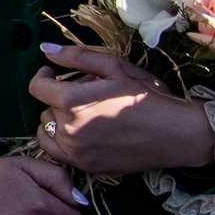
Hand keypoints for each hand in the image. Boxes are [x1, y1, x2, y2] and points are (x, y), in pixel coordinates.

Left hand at [27, 44, 214, 173]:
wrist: (177, 133)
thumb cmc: (148, 97)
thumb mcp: (115, 68)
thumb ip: (77, 57)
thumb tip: (46, 49)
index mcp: (73, 101)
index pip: (37, 87)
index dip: (43, 76)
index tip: (52, 73)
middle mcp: (69, 128)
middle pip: (46, 108)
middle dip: (59, 98)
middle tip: (86, 94)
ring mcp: (76, 151)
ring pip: (48, 130)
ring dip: (59, 120)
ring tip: (85, 114)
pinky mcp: (85, 166)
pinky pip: (57, 151)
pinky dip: (62, 141)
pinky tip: (83, 133)